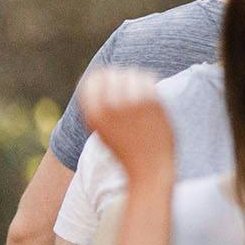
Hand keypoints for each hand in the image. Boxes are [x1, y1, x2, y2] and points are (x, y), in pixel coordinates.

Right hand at [81, 68, 173, 182]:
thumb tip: (104, 78)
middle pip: (112, 74)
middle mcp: (110, 106)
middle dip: (119, 75)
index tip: (110, 79)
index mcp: (93, 115)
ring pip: (131, 74)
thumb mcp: (103, 131)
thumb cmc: (126, 152)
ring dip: (134, 77)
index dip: (102, 77)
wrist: (149, 170)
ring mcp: (132, 103)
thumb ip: (101, 108)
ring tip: (138, 85)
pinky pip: (147, 79)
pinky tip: (149, 88)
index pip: (92, 80)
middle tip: (127, 81)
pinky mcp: (152, 103)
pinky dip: (147, 80)